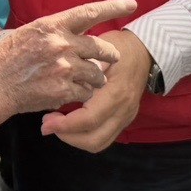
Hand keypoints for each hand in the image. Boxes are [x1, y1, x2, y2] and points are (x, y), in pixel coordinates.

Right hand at [0, 0, 136, 121]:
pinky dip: (81, 93)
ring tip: (83, 80)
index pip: (89, 12)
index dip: (113, 7)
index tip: (132, 4)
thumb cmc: (6, 58)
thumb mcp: (29, 34)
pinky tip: (68, 92)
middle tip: (110, 59)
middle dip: (109, 55)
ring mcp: (64, 68)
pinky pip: (86, 92)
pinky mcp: (63, 91)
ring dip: (94, 78)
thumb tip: (75, 33)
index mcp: (52, 25)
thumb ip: (55, 32)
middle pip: (101, 48)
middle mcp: (61, 44)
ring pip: (97, 73)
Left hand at [40, 28, 151, 152]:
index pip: (89, 119)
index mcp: (116, 93)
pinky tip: (72, 122)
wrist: (145, 51)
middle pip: (94, 140)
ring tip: (58, 124)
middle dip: (67, 136)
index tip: (45, 122)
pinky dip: (85, 135)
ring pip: (99, 143)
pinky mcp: (124, 120)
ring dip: (75, 139)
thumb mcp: (99, 51)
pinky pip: (104, 137)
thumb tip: (57, 81)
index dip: (65, 125)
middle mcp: (123, 110)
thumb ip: (82, 67)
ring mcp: (125, 117)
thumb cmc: (119, 47)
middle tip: (48, 124)